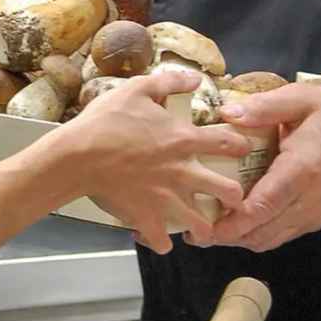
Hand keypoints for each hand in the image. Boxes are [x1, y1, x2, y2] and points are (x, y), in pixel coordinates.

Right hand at [66, 65, 252, 254]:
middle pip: (227, 191)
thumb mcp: (137, 89)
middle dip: (235, 197)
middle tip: (230, 198)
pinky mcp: (146, 217)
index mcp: (184, 140)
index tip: (242, 149)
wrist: (78, 155)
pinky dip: (163, 241)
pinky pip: (162, 240)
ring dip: (203, 227)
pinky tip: (161, 238)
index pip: (228, 142)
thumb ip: (169, 82)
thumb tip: (196, 78)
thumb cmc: (106, 121)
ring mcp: (166, 198)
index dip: (241, 145)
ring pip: (200, 224)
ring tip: (200, 227)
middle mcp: (183, 172)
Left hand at [206, 85, 320, 250]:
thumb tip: (226, 113)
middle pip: (260, 232)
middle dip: (225, 236)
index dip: (229, 223)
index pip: (261, 207)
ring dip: (238, 238)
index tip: (200, 224)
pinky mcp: (314, 220)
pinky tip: (235, 222)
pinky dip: (255, 235)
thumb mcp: (301, 97)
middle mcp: (307, 200)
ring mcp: (312, 214)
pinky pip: (279, 236)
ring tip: (209, 226)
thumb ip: (264, 106)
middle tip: (194, 228)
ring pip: (268, 240)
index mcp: (301, 169)